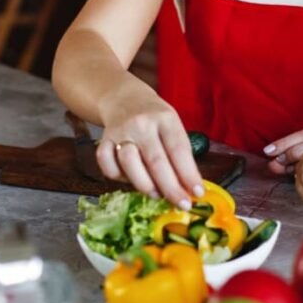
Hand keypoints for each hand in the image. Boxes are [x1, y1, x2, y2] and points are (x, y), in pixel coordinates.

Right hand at [95, 83, 203, 209]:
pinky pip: (107, 165)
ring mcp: (121, 132)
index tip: (197, 193)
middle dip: (171, 188)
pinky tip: (130, 179)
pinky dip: (118, 178)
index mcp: (165, 118)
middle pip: (156, 161)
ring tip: (157, 194)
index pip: (178, 149)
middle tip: (182, 204)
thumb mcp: (173, 126)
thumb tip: (190, 188)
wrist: (125, 98)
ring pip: (130, 163)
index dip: (188, 174)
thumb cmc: (155, 118)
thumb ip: (180, 154)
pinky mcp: (104, 140)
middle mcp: (142, 124)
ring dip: (145, 185)